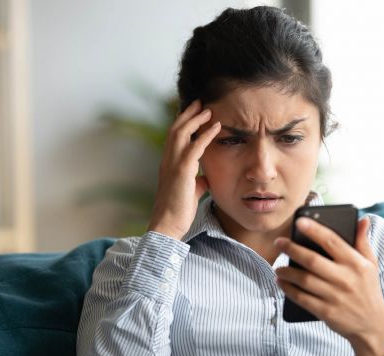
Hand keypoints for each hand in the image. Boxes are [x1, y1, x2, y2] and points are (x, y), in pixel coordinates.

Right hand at [147, 99, 220, 239]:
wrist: (168, 225)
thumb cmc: (179, 211)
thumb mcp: (190, 192)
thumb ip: (196, 181)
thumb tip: (205, 178)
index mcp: (168, 164)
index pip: (174, 136)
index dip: (182, 122)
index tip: (193, 112)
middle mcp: (168, 160)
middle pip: (176, 129)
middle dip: (188, 114)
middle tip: (200, 102)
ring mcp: (173, 165)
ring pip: (181, 133)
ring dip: (196, 119)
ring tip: (208, 109)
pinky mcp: (182, 172)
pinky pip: (195, 147)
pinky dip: (205, 135)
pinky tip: (216, 127)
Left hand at [274, 217, 383, 355]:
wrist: (373, 325)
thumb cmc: (368, 289)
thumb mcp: (371, 264)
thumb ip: (362, 241)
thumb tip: (362, 219)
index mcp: (356, 264)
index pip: (332, 241)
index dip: (315, 230)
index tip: (299, 221)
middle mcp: (346, 279)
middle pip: (313, 260)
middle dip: (292, 249)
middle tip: (279, 242)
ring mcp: (335, 297)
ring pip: (304, 280)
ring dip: (287, 272)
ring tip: (277, 267)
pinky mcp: (327, 312)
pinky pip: (302, 298)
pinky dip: (288, 289)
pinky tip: (281, 282)